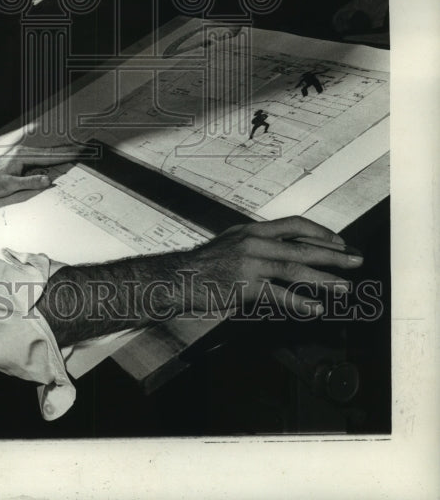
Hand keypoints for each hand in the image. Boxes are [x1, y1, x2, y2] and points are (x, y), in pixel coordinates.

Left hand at [0, 144, 82, 200]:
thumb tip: (48, 180)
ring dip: (61, 150)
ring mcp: (22, 153)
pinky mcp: (20, 157)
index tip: (78, 152)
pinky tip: (56, 153)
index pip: (49, 156)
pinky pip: (40, 155)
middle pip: (50, 151)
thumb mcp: (11, 186)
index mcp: (23, 156)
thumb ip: (30, 182)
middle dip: (67, 149)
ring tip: (75, 148)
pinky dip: (51, 154)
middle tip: (83, 147)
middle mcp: (23, 151)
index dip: (65, 155)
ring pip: (46, 152)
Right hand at [170, 216, 362, 317]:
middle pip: (301, 246)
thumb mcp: (232, 244)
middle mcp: (254, 241)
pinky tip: (316, 309)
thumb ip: (257, 245)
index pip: (294, 225)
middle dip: (333, 255)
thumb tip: (283, 250)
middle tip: (356, 261)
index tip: (339, 243)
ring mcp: (250, 262)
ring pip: (295, 269)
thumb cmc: (205, 265)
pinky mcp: (245, 285)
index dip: (320, 233)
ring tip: (344, 287)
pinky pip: (279, 294)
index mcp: (253, 229)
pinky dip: (300, 303)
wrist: (178, 276)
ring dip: (324, 279)